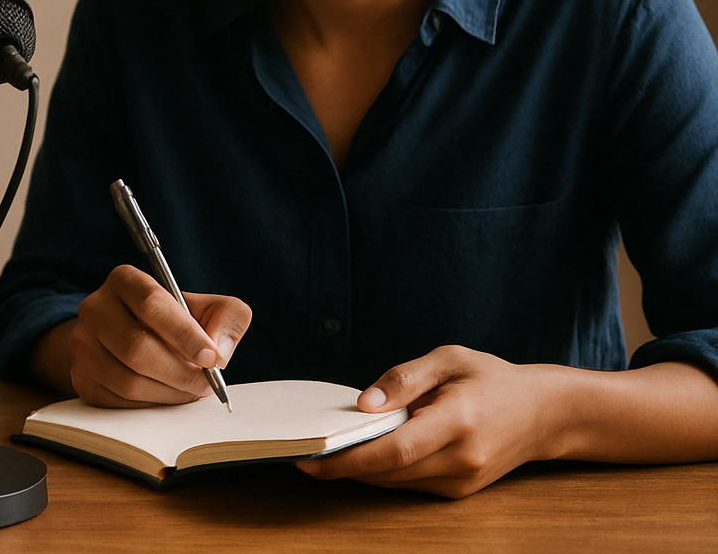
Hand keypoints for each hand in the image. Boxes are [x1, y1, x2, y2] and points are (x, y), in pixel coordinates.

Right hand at [67, 264, 251, 406]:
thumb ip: (228, 317)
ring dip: (168, 392)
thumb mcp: (207, 309)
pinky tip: (166, 393)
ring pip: (128, 380)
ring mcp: (82, 344)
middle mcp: (95, 307)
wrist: (131, 339)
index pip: (151, 303)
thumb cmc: (175, 323)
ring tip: (189, 389)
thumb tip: (218, 351)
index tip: (210, 357)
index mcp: (125, 280)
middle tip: (206, 383)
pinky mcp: (81, 377)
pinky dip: (151, 404)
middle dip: (180, 372)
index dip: (184, 334)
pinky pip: (119, 401)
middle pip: (136, 347)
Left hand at [296, 345, 559, 497]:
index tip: (311, 456)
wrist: (544, 414)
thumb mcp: (449, 359)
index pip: (395, 449)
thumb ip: (404, 378)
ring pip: (396, 482)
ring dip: (360, 471)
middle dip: (343, 466)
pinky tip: (362, 455)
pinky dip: (383, 472)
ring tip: (324, 453)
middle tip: (304, 453)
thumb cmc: (492, 379)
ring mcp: (463, 479)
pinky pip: (410, 484)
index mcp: (459, 420)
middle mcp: (462, 457)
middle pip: (390, 471)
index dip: (350, 458)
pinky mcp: (460, 490)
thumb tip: (364, 403)